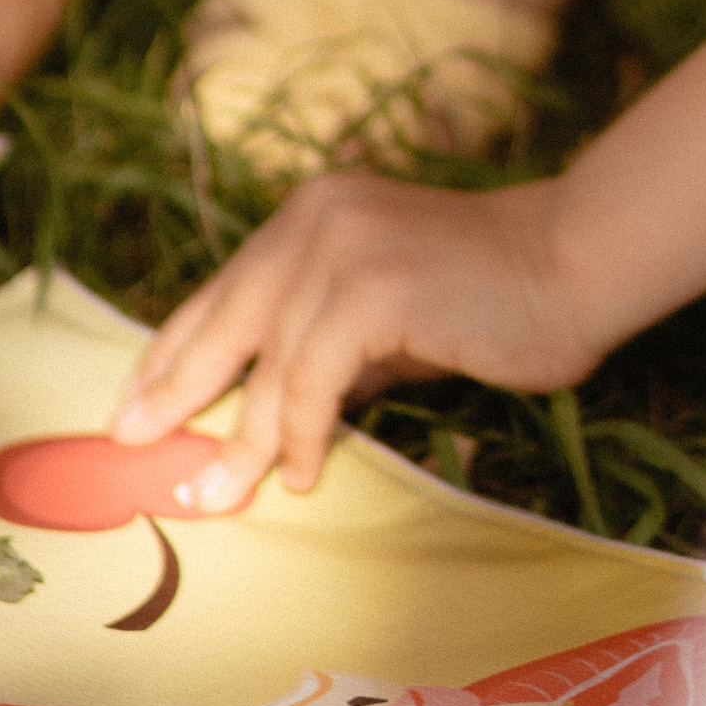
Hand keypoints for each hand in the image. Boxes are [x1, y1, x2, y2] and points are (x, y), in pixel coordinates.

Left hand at [108, 170, 598, 511]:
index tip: (135, 400)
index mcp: (313, 213)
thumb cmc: (484, 296)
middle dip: (175, 390)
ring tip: (216, 492)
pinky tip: (299, 472)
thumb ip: (324, 342)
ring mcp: (343, 248)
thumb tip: (259, 412)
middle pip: (226, 319)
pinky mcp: (373, 289)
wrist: (571, 262)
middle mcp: (316, 218)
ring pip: (267, 363)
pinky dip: (298, 434)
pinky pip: (312, 381)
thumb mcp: (384, 311)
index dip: (174, 348)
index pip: (225, 288)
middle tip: (134, 445)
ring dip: (240, 438)